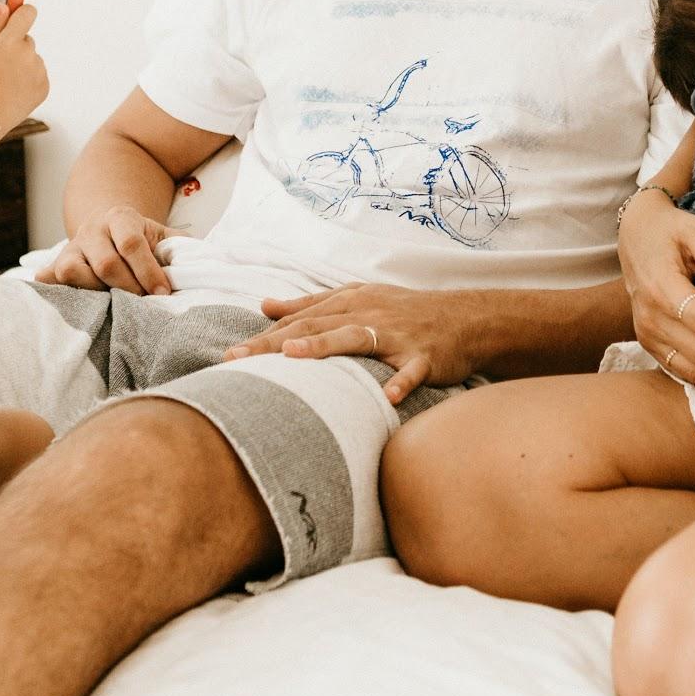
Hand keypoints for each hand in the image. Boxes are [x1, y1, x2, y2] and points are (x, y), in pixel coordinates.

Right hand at [0, 3, 47, 131]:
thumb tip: (4, 5)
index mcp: (11, 41)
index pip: (27, 13)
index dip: (21, 13)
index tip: (16, 16)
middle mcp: (29, 53)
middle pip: (26, 39)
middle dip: (14, 45)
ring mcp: (39, 71)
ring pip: (32, 58)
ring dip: (21, 63)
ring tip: (2, 79)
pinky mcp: (44, 87)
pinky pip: (38, 75)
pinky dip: (28, 79)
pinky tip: (11, 88)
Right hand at [32, 204, 181, 294]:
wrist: (108, 226)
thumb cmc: (142, 239)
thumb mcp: (162, 236)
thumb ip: (180, 249)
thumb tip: (199, 267)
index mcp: (120, 217)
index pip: (131, 244)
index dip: (148, 271)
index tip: (163, 293)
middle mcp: (92, 229)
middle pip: (106, 264)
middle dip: (128, 288)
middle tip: (144, 303)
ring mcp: (70, 247)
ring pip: (72, 272)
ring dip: (96, 292)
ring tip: (115, 303)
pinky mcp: (55, 263)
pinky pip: (48, 279)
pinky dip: (54, 292)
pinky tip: (72, 304)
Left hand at [219, 284, 477, 404]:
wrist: (466, 319)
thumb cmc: (405, 312)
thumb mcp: (358, 299)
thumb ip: (312, 304)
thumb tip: (265, 305)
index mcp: (350, 302)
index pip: (300, 319)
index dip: (264, 336)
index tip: (229, 355)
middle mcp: (368, 314)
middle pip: (315, 325)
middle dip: (275, 342)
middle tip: (238, 358)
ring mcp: (396, 335)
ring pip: (356, 338)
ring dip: (325, 345)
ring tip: (295, 355)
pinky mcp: (424, 356)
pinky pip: (411, 370)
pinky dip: (401, 381)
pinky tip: (388, 396)